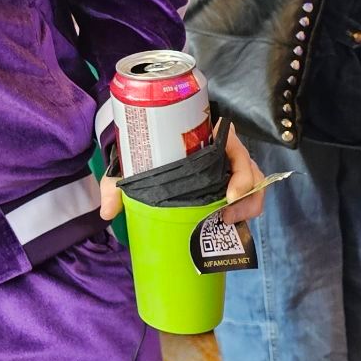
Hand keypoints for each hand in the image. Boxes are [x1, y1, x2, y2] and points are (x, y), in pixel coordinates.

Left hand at [98, 124, 266, 222]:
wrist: (145, 146)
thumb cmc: (145, 148)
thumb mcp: (130, 162)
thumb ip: (116, 184)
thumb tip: (107, 212)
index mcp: (207, 135)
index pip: (235, 147)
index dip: (241, 173)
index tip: (230, 195)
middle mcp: (223, 151)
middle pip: (250, 171)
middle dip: (247, 197)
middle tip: (228, 218)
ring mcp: (228, 168)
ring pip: (252, 185)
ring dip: (247, 206)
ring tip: (229, 223)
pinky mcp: (227, 183)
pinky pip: (245, 195)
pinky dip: (243, 210)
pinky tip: (229, 224)